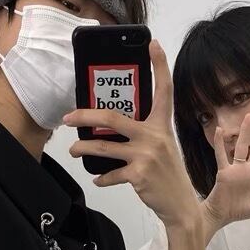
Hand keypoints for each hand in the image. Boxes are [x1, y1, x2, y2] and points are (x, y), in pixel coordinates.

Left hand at [64, 40, 199, 229]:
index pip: (164, 90)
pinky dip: (101, 178)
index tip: (154, 44)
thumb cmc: (168, 175)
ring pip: (103, 146)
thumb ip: (143, 135)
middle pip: (112, 118)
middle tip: (68, 117)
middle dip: (85, 116)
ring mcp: (146, 155)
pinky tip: (97, 179)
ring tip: (74, 150)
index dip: (160, 65)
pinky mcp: (139, 174)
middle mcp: (154, 136)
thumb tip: (109, 130)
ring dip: (83, 148)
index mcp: (162, 126)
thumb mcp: (162, 148)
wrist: (181, 205)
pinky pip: (110, 173)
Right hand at [201, 112, 249, 233]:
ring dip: (245, 132)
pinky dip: (219, 144)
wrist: (221, 215)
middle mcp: (249, 170)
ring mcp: (236, 169)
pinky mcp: (224, 172)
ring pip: (242, 147)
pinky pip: (221, 156)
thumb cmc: (239, 210)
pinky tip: (219, 130)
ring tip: (249, 116)